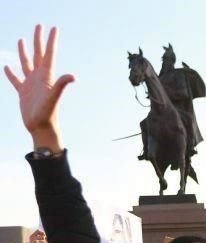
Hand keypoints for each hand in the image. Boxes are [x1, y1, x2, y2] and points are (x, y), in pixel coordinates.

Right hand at [4, 25, 73, 152]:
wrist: (41, 128)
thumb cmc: (48, 114)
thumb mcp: (54, 98)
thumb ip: (61, 85)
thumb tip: (73, 76)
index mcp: (47, 76)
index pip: (49, 54)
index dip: (51, 41)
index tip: (53, 28)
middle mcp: (39, 78)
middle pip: (38, 54)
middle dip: (38, 40)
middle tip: (39, 26)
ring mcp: (31, 84)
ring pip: (26, 63)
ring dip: (24, 51)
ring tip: (22, 40)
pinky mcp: (23, 92)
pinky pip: (15, 80)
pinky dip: (11, 73)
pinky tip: (6, 66)